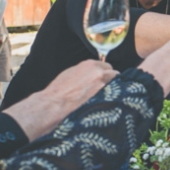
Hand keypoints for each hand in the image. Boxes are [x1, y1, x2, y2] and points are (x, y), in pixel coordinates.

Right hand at [4, 59, 118, 140]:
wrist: (54, 104)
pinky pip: (114, 96)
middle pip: (114, 74)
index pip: (106, 66)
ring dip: (113, 89)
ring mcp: (102, 86)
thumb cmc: (59, 90)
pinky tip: (106, 102)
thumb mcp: (71, 73)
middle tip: (107, 87)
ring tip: (107, 96)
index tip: (104, 78)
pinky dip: (112, 98)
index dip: (105, 73)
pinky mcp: (103, 98)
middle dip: (111, 79)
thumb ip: (85, 71)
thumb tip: (92, 73)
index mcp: (90, 65)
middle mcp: (99, 73)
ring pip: (116, 85)